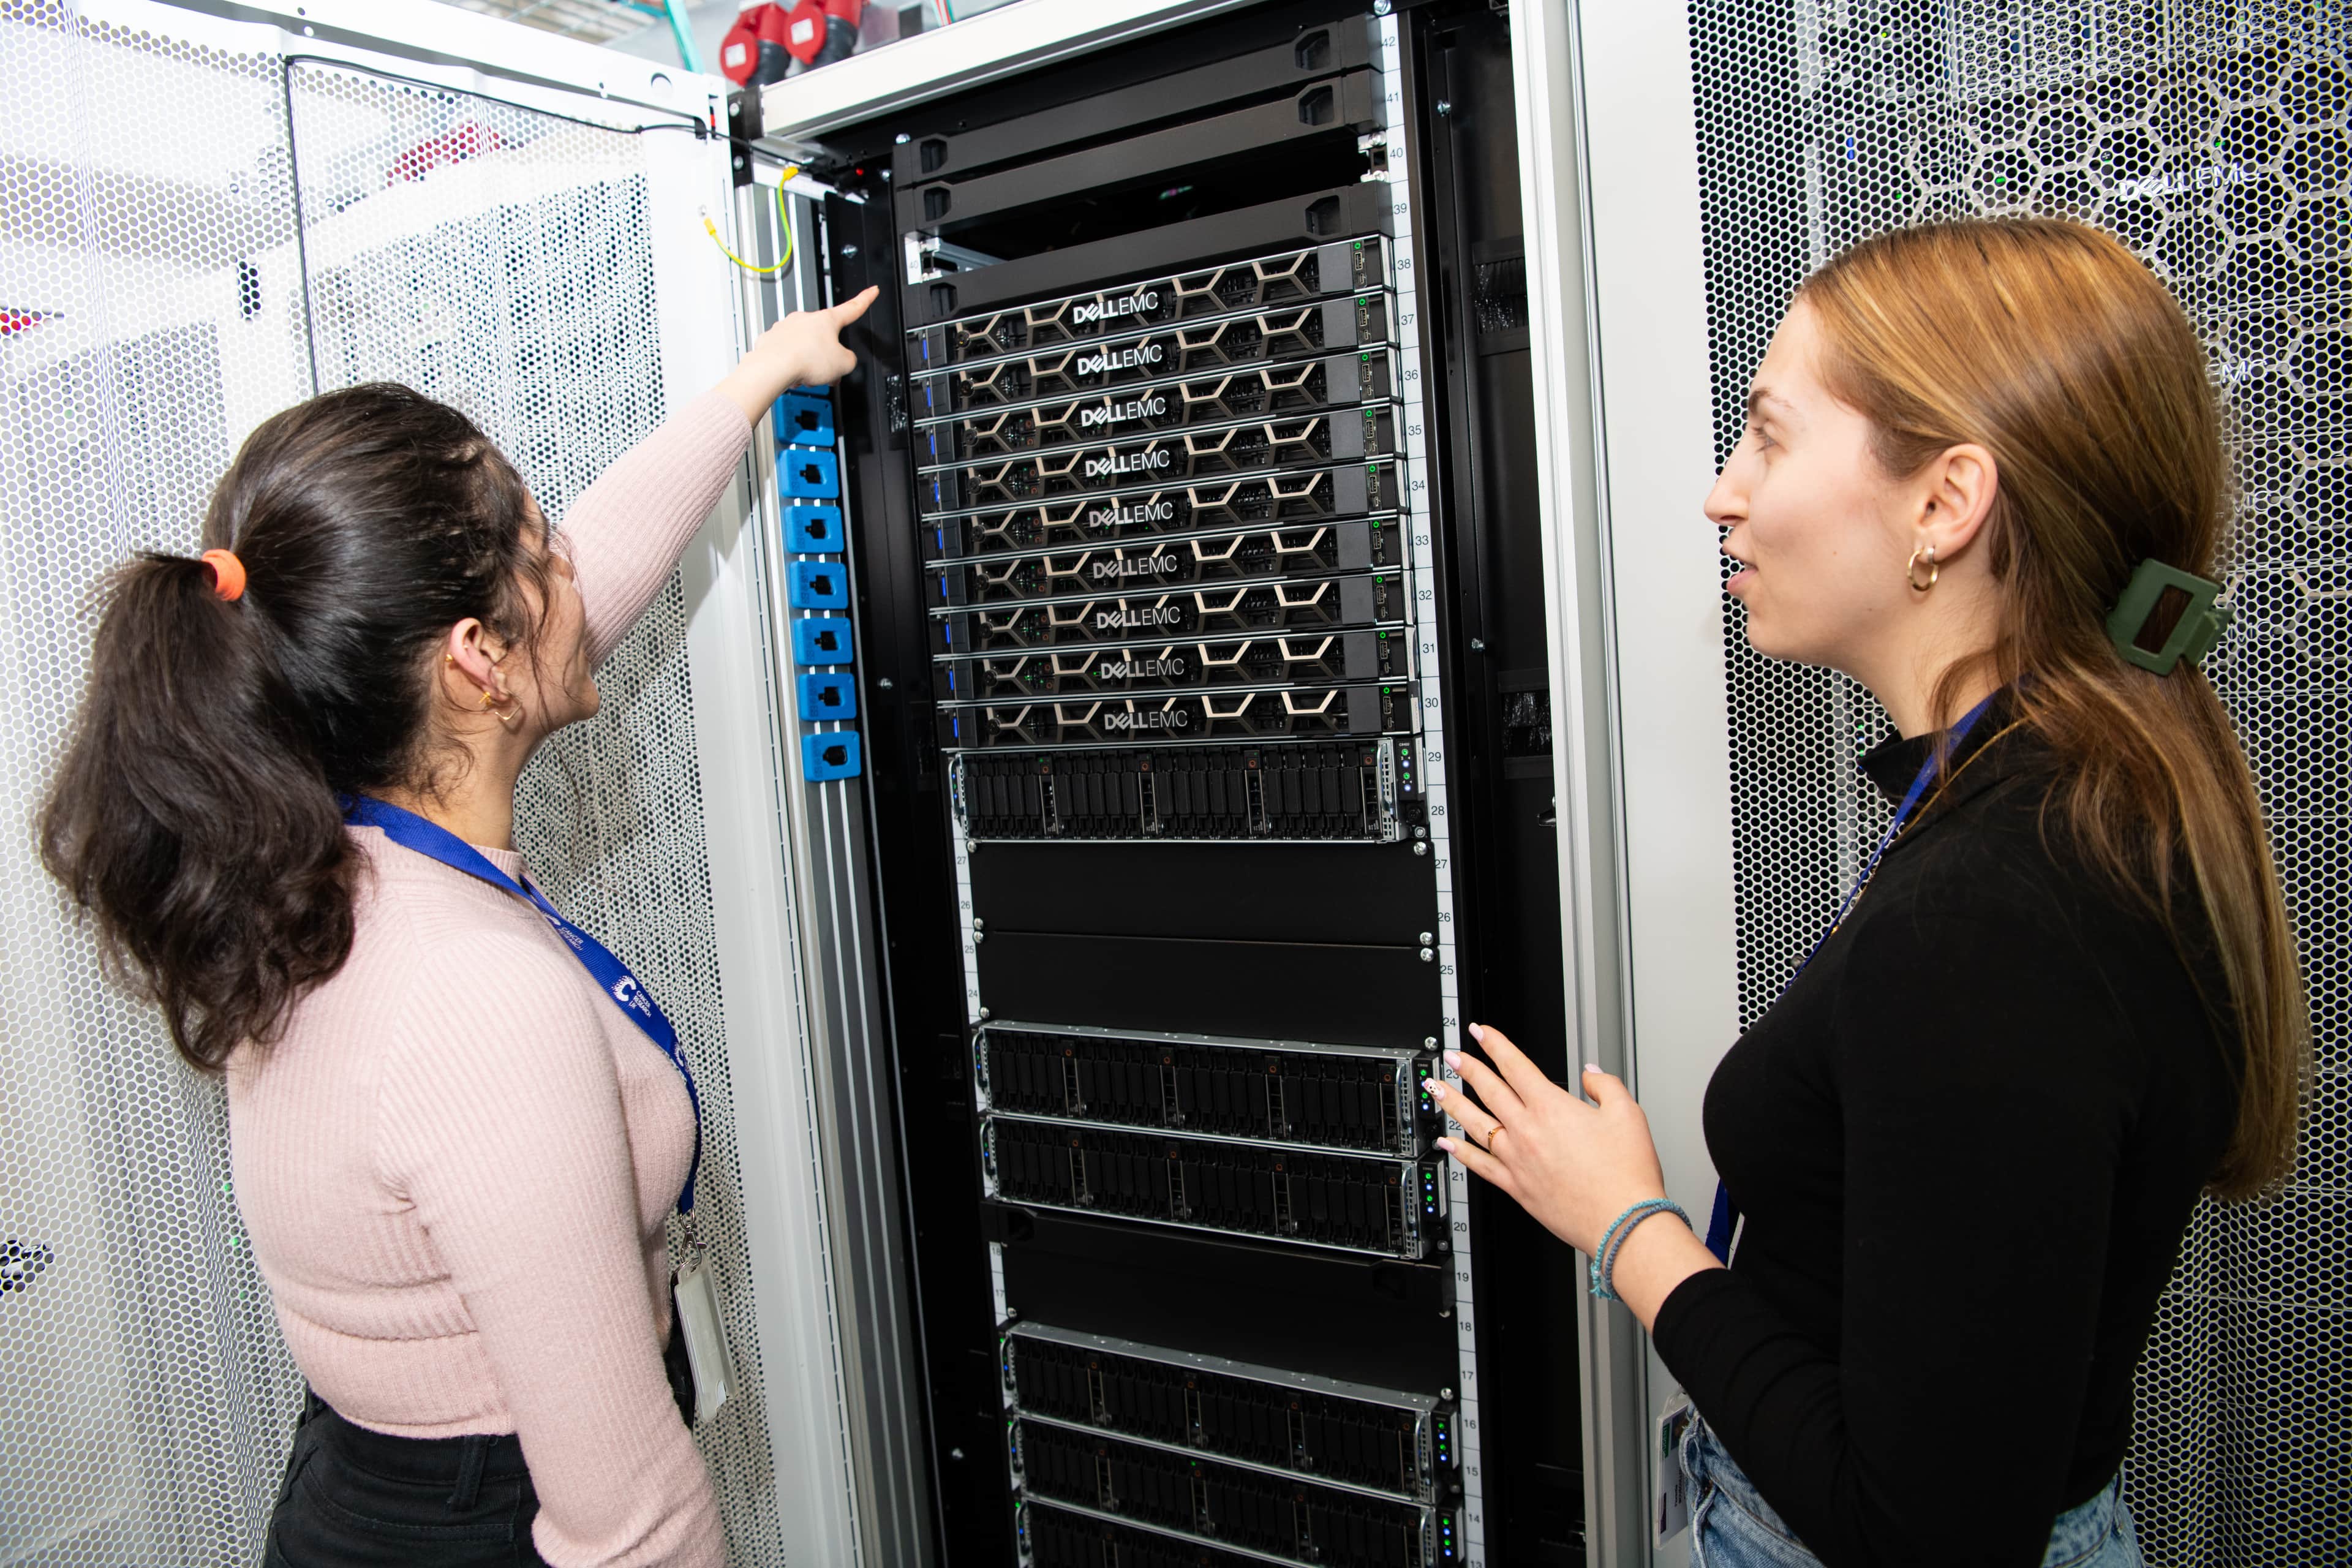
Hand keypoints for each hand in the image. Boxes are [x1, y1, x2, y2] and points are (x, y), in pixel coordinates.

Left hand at [718, 286, 879, 422]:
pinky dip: (792, 364)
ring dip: (810, 362)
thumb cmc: (804, 360)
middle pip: (825, 336)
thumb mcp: (844, 364)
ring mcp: (786, 327)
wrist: (772, 368)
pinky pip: (788, 352)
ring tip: (808, 377)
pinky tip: (792, 375)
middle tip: (829, 372)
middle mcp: (805, 319)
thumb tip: (844, 361)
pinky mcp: (771, 340)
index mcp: (827, 320)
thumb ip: (850, 359)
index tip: (872, 290)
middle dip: (828, 354)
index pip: (852, 308)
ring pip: (805, 346)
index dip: (865, 300)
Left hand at [1427, 1023, 1667, 1256]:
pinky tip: (1447, 1144)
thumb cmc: (1626, 1174)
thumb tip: (1590, 1074)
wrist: (1623, 1222)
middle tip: (1451, 1055)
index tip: (1481, 1032)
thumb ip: (1605, 1085)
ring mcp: (1518, 1160)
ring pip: (1474, 1125)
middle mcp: (1528, 1132)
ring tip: (1436, 1089)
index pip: (1515, 1066)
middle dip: (1467, 1068)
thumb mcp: (1628, 1114)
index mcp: (1552, 1108)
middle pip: (1489, 1091)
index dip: (1495, 1044)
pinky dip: (1460, 1153)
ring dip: (1452, 1104)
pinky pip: (1480, 1166)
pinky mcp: (1517, 1188)